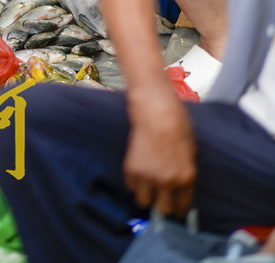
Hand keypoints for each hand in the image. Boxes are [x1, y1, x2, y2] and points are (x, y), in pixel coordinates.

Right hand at [124, 96, 196, 216]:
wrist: (156, 111)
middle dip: (161, 204)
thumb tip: (180, 185)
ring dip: (145, 195)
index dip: (178, 207)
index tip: (174, 205)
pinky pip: (131, 186)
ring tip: (146, 185)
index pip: (183, 206)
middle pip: (163, 209)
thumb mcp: (190, 151)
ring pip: (143, 202)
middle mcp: (168, 181)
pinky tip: (138, 171)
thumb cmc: (177, 124)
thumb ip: (185, 171)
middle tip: (159, 197)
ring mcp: (148, 176)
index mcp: (186, 177)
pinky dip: (133, 182)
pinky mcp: (132, 169)